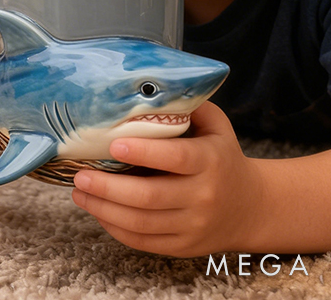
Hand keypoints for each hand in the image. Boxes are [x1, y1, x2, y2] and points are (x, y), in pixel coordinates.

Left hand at [71, 102, 262, 256]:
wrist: (250, 206)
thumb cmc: (223, 155)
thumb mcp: (216, 125)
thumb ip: (189, 105)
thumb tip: (153, 85)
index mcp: (211, 160)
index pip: (175, 158)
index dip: (143, 153)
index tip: (113, 145)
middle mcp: (203, 195)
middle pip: (150, 196)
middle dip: (109, 187)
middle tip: (80, 174)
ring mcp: (192, 225)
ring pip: (141, 223)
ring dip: (104, 208)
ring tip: (80, 191)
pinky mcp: (182, 246)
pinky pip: (142, 241)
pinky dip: (115, 227)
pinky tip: (98, 210)